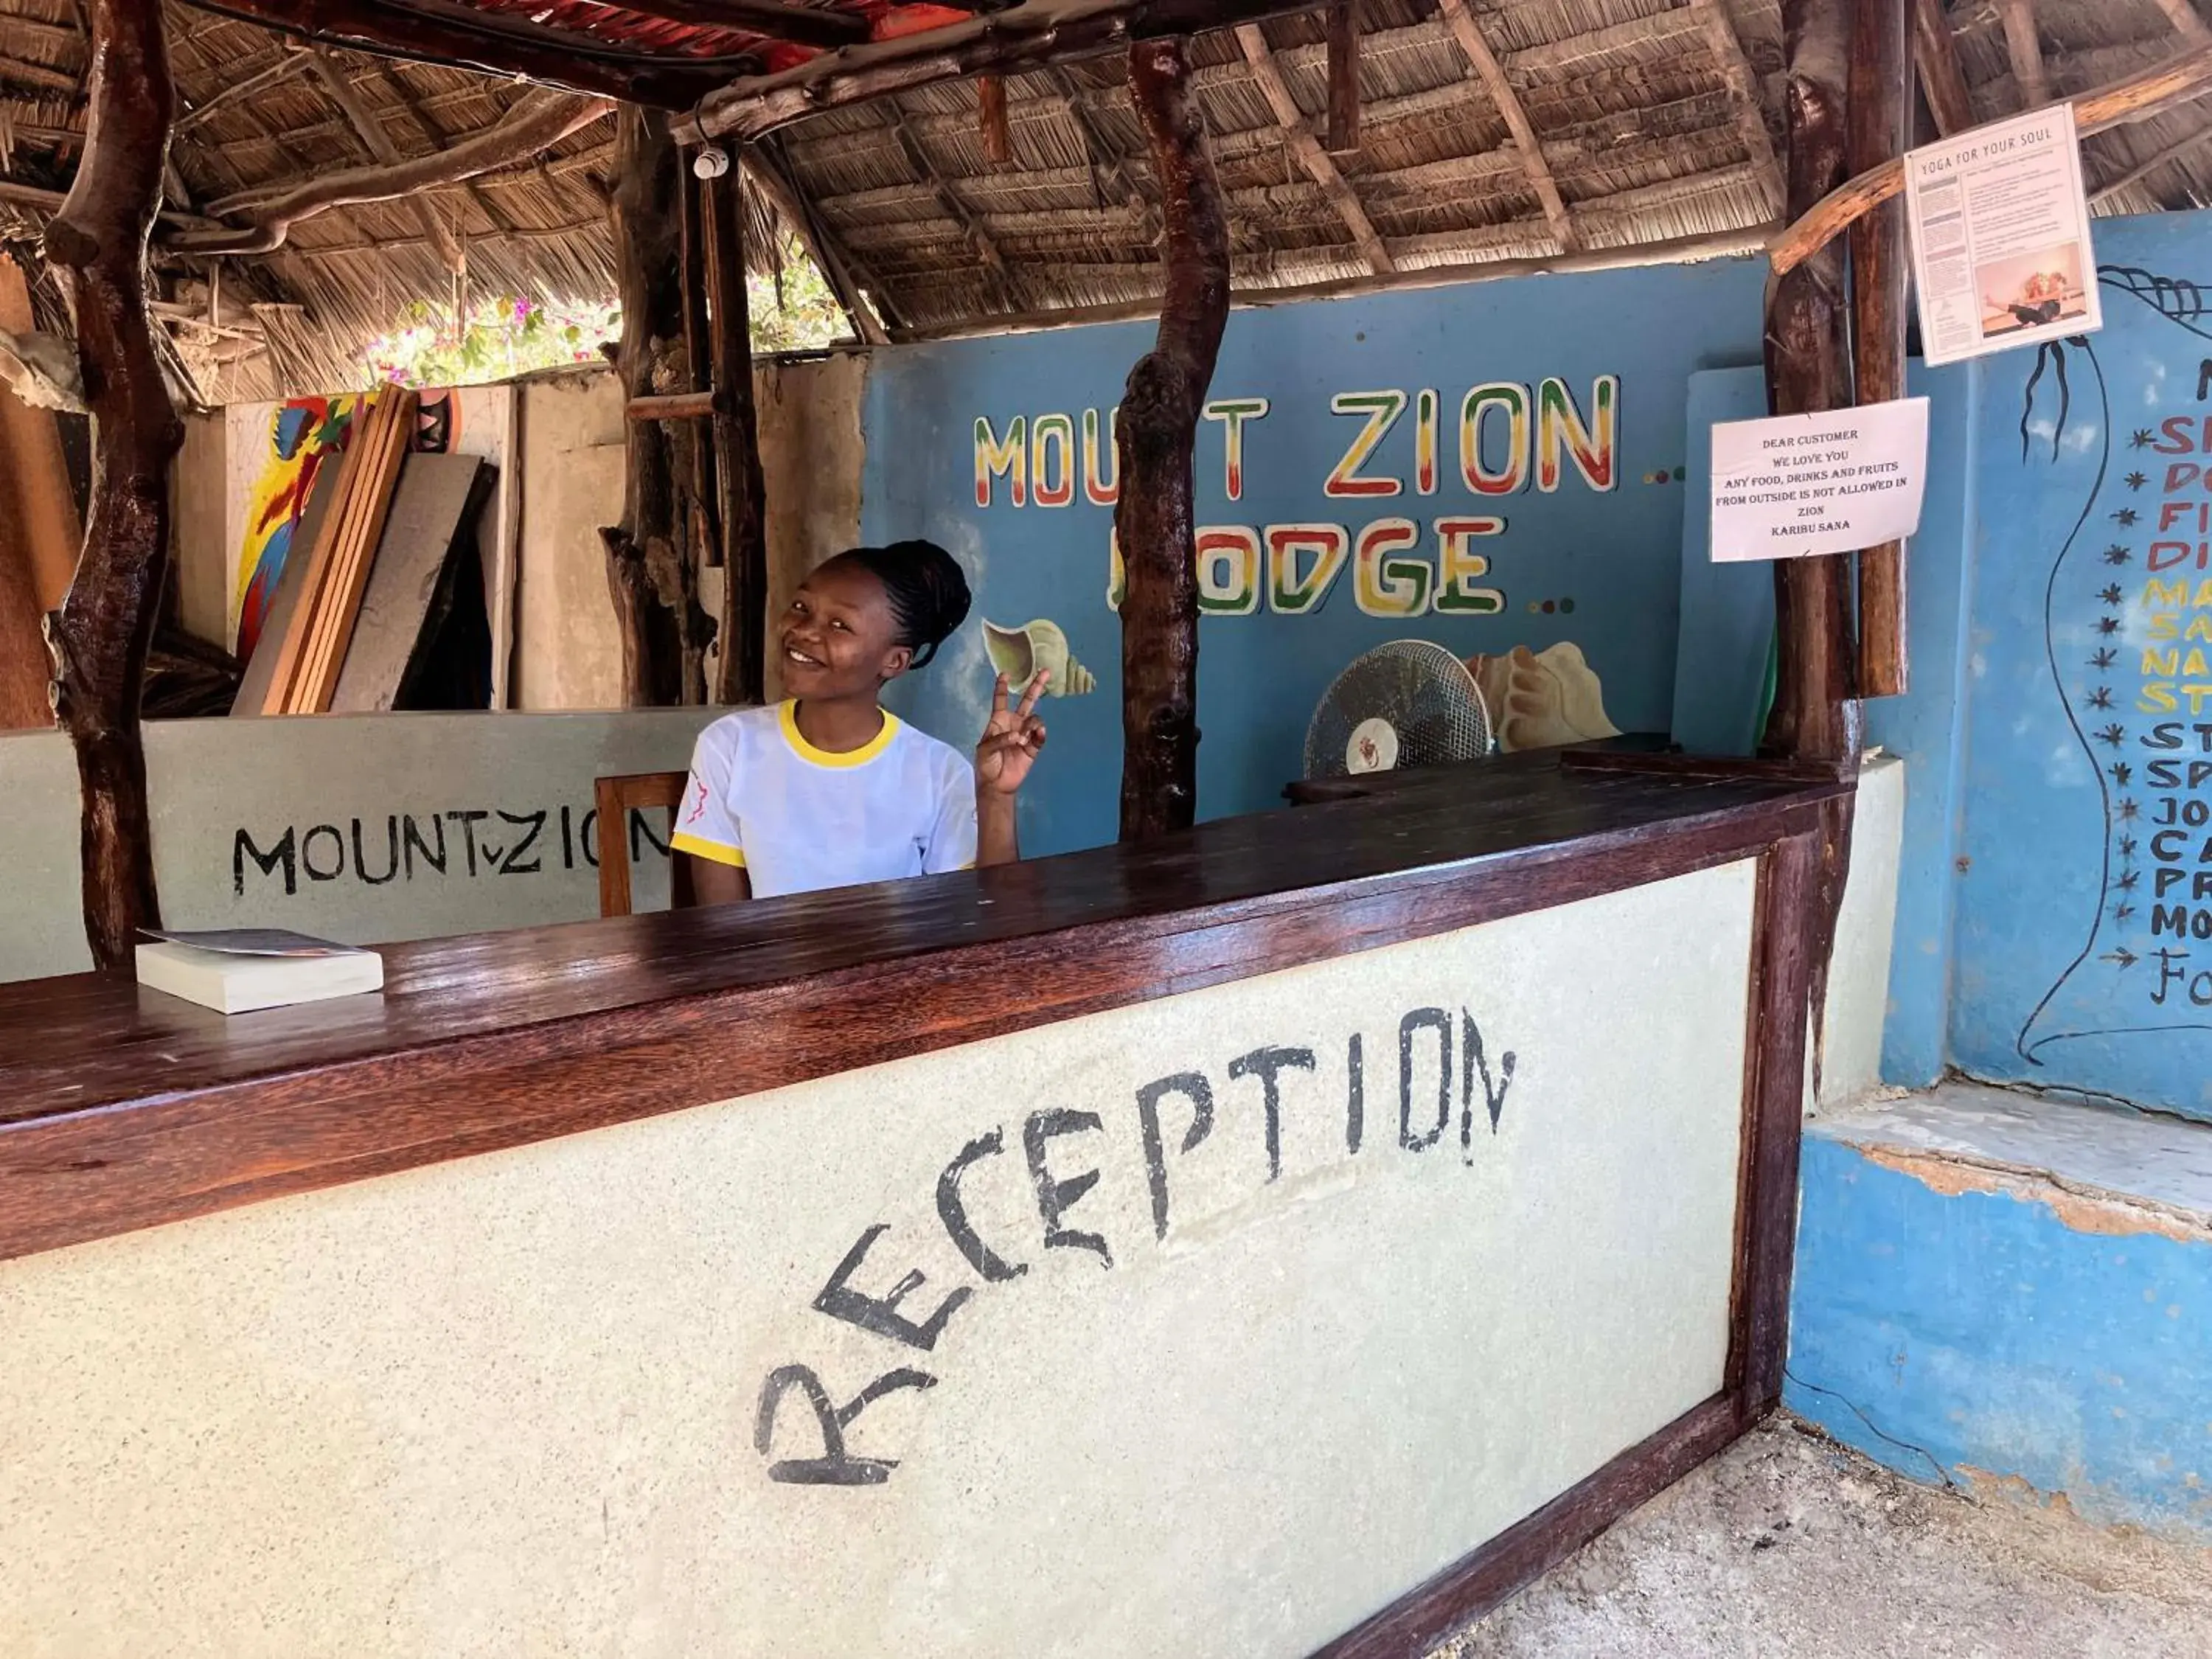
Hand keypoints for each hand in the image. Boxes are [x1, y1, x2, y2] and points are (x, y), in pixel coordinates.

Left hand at [977, 671, 1047, 795]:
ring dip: (1032, 725)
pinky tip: (1037, 735)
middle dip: (1036, 687)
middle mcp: (1014, 724)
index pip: (1000, 700)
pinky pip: (1040, 736)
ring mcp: (1025, 734)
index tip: (1004, 674)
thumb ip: (999, 739)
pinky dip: (1040, 734)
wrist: (997, 784)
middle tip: (1046, 671)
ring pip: (1035, 719)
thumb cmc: (986, 764)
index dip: (1001, 687)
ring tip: (1023, 740)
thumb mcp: (984, 750)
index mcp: (999, 721)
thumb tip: (1018, 736)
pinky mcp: (1034, 747)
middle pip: (1027, 701)